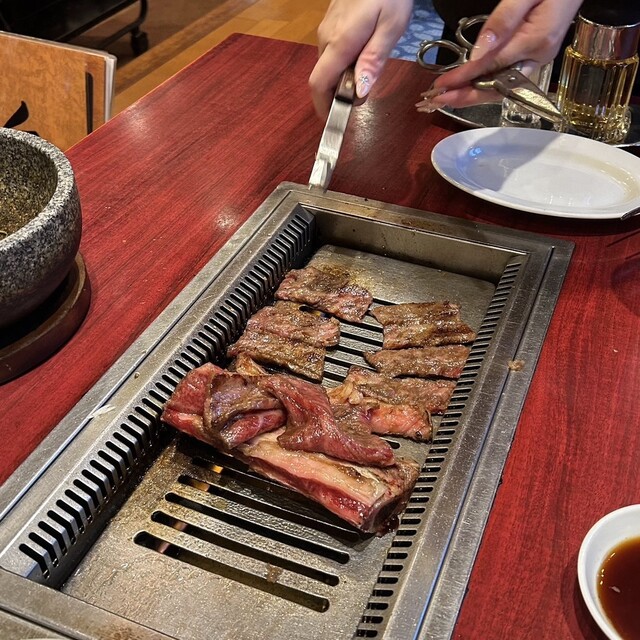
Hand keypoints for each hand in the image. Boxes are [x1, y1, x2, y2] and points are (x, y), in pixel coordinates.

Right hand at [310, 0, 413, 118]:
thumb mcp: (391, 27)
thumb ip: (374, 60)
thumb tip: (358, 92)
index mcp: (340, 44)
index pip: (319, 84)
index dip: (323, 107)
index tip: (335, 120)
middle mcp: (326, 38)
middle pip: (324, 77)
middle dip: (339, 94)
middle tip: (364, 96)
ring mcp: (326, 29)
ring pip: (329, 64)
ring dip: (343, 77)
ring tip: (368, 72)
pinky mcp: (331, 22)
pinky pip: (332, 51)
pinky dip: (343, 63)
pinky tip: (363, 54)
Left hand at [416, 0, 581, 111]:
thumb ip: (502, 21)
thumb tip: (478, 54)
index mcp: (537, 42)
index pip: (492, 66)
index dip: (465, 77)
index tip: (442, 85)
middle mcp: (539, 57)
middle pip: (497, 86)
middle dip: (466, 96)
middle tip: (438, 100)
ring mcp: (537, 58)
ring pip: (501, 85)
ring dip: (472, 93)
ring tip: (447, 97)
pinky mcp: (533, 55)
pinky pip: (506, 76)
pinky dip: (484, 83)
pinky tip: (467, 85)